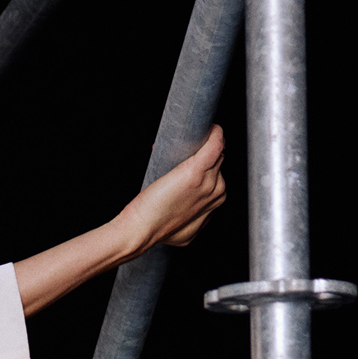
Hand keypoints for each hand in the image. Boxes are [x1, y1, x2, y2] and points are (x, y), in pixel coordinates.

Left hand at [120, 123, 226, 254]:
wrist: (140, 230)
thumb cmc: (154, 228)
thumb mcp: (183, 229)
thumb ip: (192, 216)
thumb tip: (188, 207)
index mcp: (215, 202)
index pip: (216, 173)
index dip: (202, 166)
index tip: (183, 165)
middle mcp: (217, 191)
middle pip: (216, 161)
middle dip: (201, 155)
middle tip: (178, 158)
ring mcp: (209, 181)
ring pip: (214, 151)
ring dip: (201, 145)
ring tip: (179, 148)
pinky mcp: (196, 170)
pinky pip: (215, 143)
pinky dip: (213, 133)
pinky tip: (207, 128)